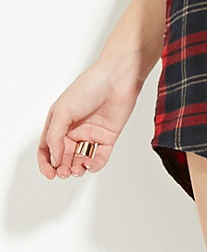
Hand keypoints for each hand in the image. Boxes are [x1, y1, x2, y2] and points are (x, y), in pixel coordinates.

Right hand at [37, 57, 143, 180]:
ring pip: (80, 160)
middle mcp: (74, 130)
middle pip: (64, 157)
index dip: (46, 163)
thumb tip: (55, 159)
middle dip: (62, 168)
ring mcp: (91, 134)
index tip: (50, 173)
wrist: (117, 78)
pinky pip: (100, 157)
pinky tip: (90, 164)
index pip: (47, 148)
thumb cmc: (88, 86)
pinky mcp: (108, 136)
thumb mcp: (62, 110)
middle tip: (64, 172)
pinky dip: (94, 165)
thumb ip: (55, 136)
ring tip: (77, 168)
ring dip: (77, 169)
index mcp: (60, 122)